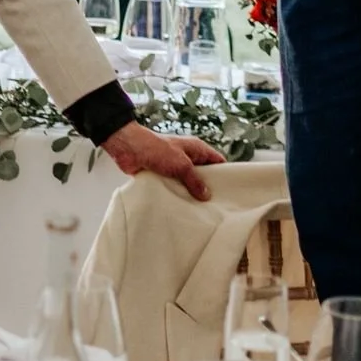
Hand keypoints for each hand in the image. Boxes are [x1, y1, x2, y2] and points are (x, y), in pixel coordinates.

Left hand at [101, 121, 224, 200]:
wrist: (128, 148)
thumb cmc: (156, 148)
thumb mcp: (181, 164)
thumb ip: (194, 180)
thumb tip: (207, 195)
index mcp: (196, 149)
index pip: (217, 161)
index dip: (225, 174)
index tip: (232, 191)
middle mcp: (188, 158)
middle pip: (204, 175)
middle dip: (208, 189)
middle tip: (217, 207)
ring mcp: (175, 167)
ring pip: (189, 184)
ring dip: (191, 194)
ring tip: (201, 212)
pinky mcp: (163, 176)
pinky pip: (175, 188)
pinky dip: (178, 196)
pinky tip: (183, 210)